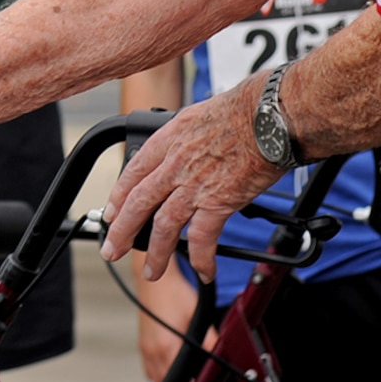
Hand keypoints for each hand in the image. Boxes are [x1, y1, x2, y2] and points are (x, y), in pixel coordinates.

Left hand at [102, 86, 281, 284]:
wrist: (268, 117)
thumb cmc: (244, 110)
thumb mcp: (198, 114)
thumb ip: (186, 136)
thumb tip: (187, 148)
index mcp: (168, 139)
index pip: (133, 172)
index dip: (119, 196)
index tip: (113, 212)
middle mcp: (175, 164)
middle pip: (139, 202)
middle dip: (122, 231)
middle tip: (113, 249)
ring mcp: (194, 185)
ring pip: (164, 226)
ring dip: (156, 253)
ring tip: (153, 271)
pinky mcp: (218, 202)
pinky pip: (202, 238)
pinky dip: (200, 258)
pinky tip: (203, 271)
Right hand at [134, 263, 210, 381]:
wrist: (155, 280)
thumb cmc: (175, 293)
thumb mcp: (197, 315)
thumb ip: (210, 338)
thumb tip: (221, 354)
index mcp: (167, 345)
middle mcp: (153, 350)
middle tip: (193, 381)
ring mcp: (145, 347)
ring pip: (154, 377)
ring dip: (167, 380)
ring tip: (183, 374)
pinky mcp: (143, 343)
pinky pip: (148, 367)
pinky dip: (158, 370)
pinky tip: (170, 362)